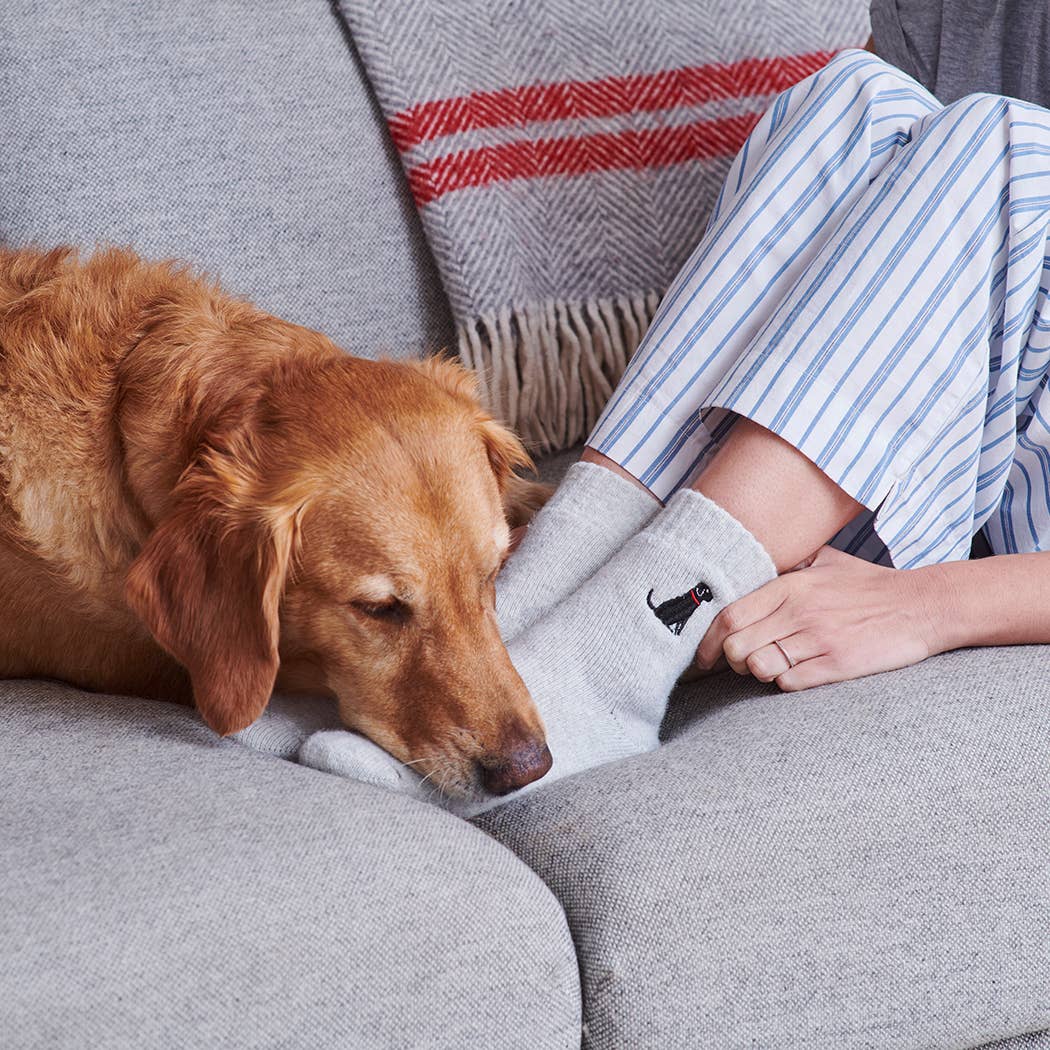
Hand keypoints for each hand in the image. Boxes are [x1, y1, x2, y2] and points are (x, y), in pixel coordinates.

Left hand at [695, 546, 943, 690]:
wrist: (922, 605)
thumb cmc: (871, 585)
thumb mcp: (826, 560)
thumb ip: (789, 564)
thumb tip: (754, 563)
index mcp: (790, 585)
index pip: (729, 615)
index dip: (708, 640)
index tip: (704, 655)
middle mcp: (799, 611)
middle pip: (736, 646)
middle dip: (731, 661)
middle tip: (741, 663)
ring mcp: (818, 639)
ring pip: (759, 667)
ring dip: (758, 673)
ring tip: (771, 667)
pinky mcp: (837, 664)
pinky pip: (790, 683)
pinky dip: (786, 683)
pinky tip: (797, 673)